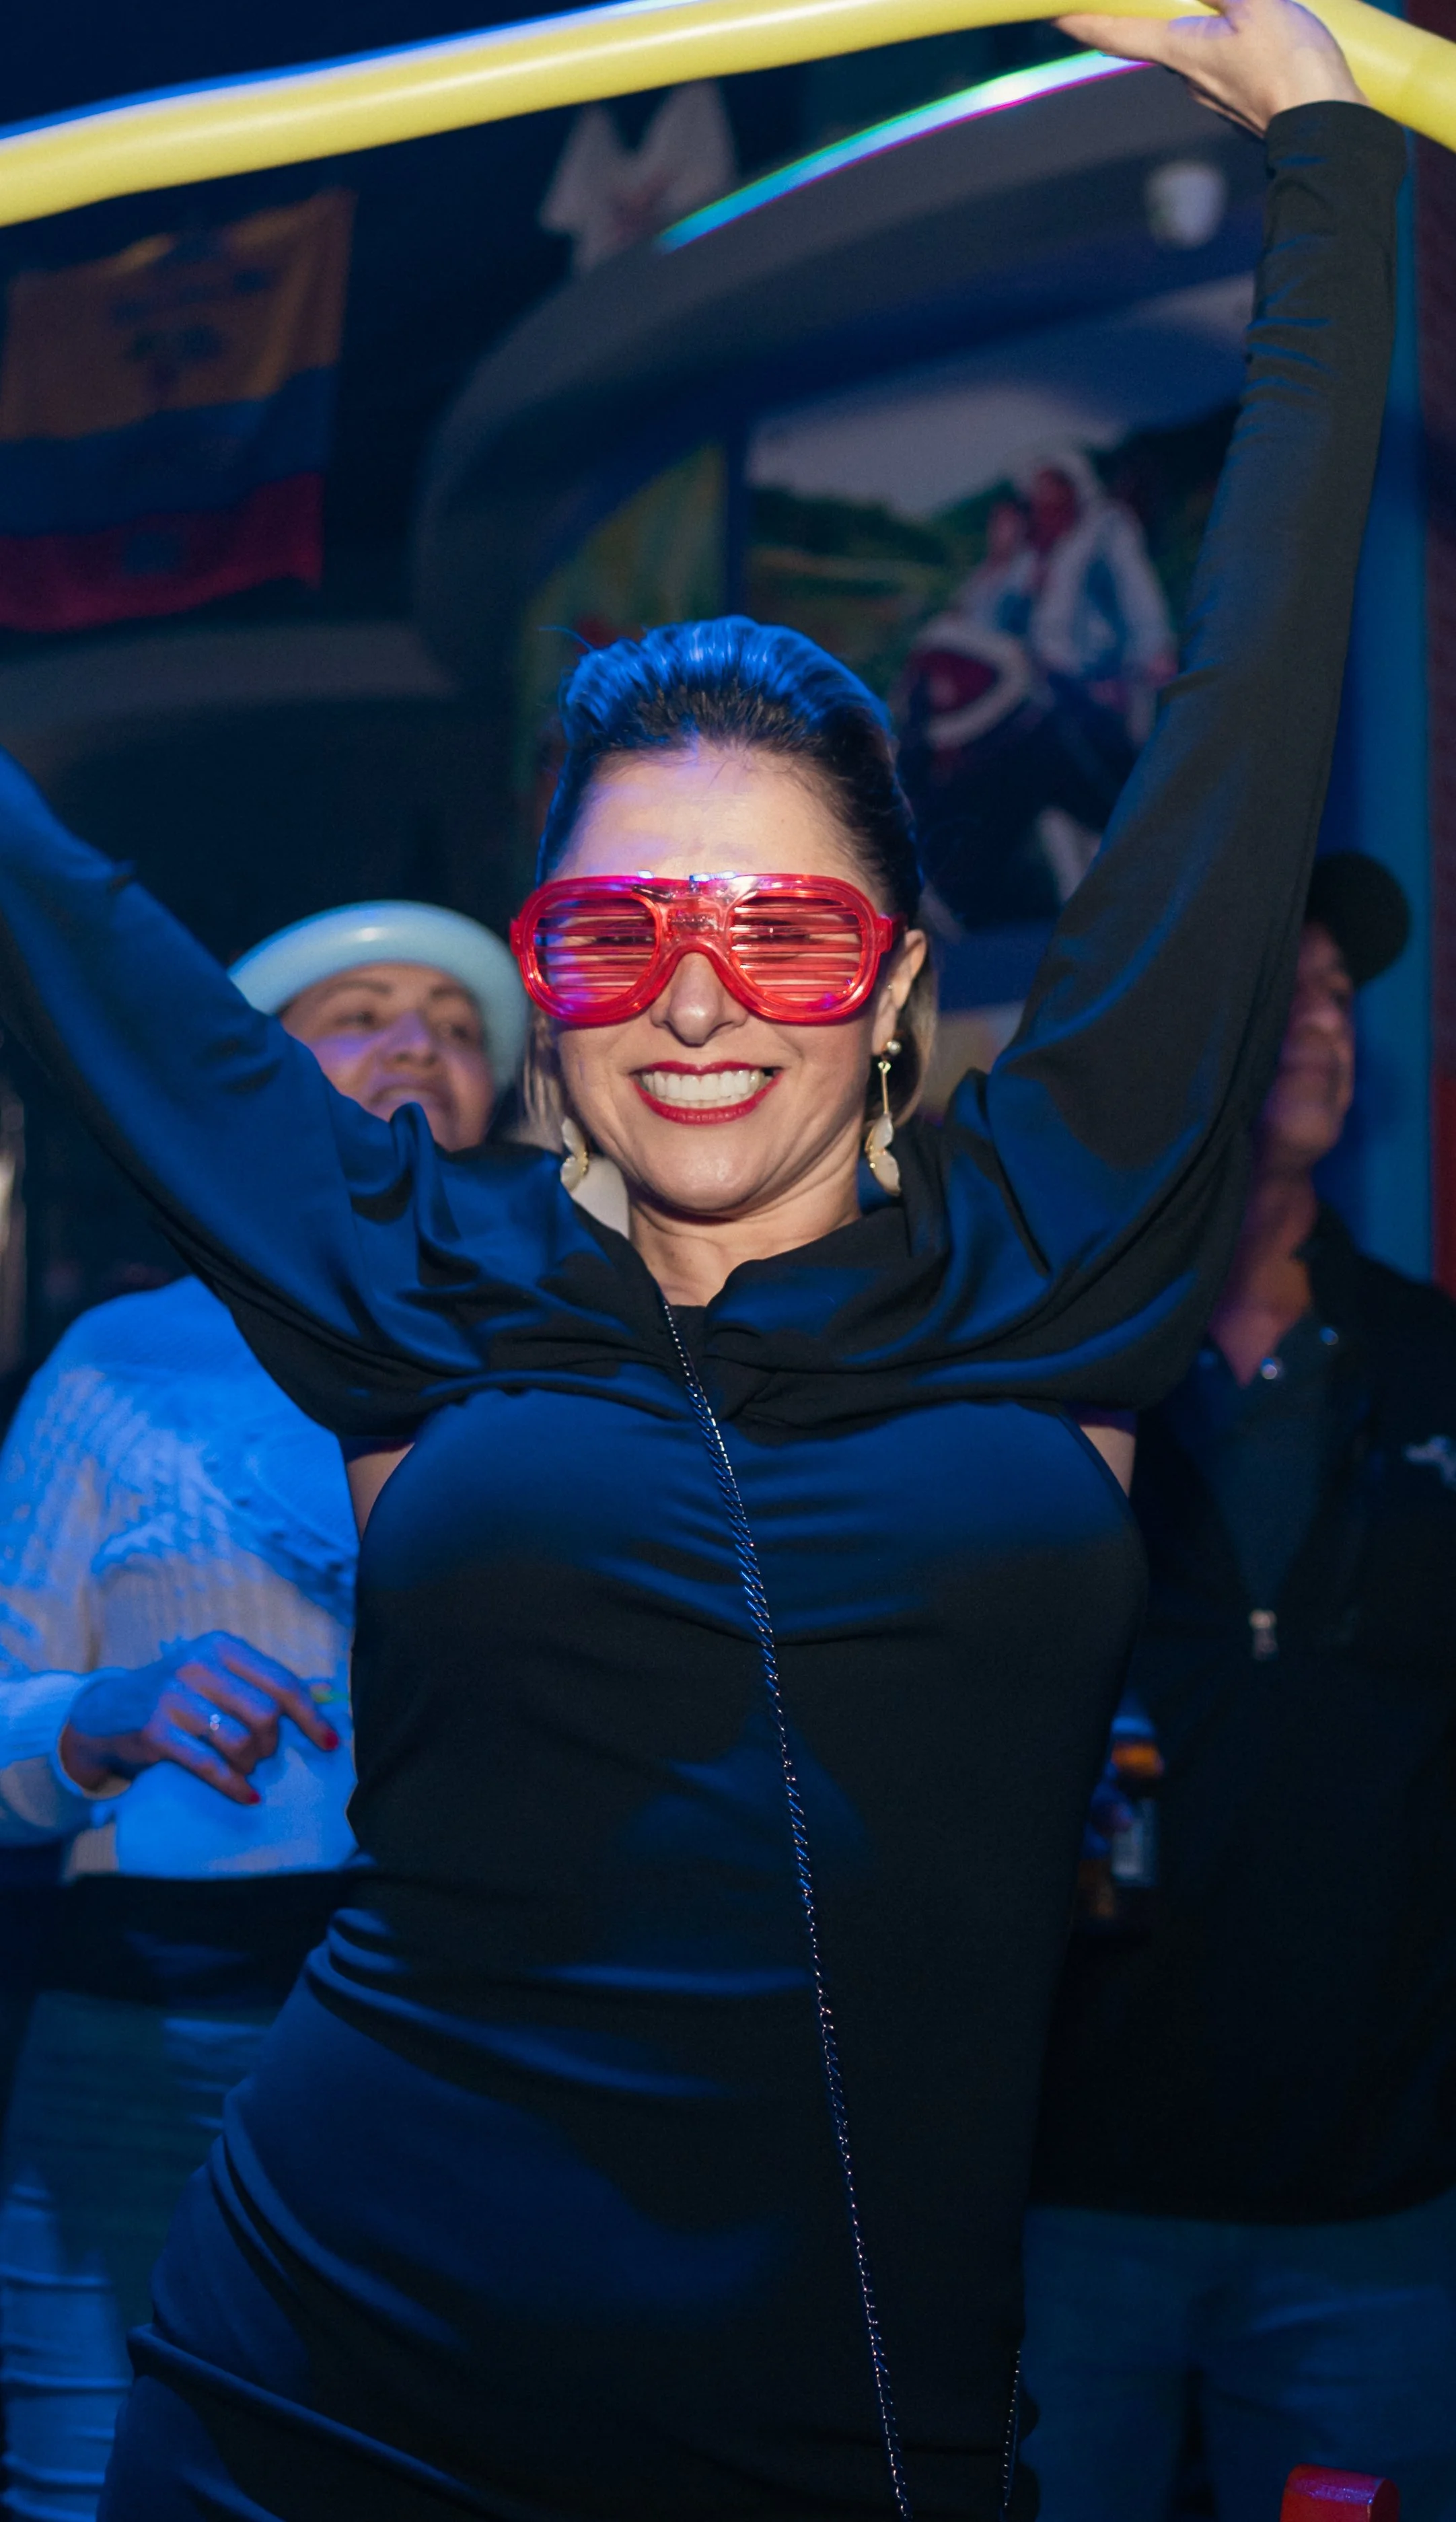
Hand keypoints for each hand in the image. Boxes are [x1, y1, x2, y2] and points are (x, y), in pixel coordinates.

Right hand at [59, 1632, 340, 1806]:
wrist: (108, 1711)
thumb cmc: (179, 1694)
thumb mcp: (217, 1673)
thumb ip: (262, 1681)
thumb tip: (327, 1689)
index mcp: (222, 1647)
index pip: (282, 1682)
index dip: (311, 1717)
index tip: (331, 1744)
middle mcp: (198, 1666)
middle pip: (265, 1714)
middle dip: (272, 1742)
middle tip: (262, 1753)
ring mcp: (173, 1698)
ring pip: (240, 1740)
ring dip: (251, 1762)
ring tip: (245, 1766)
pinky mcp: (155, 1732)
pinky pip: (209, 1765)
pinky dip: (234, 1785)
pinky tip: (246, 1795)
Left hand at [1056, 0, 1365, 135]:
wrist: (1328, 130)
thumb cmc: (1292, 68)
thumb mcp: (1257, 4)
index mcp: (1183, 53)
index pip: (1117, 34)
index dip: (1083, 20)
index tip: (1055, 12)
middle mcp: (1191, 80)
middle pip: (1154, 41)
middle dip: (1140, 20)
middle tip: (1129, 6)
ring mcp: (1217, 95)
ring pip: (1193, 52)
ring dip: (1193, 29)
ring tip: (1208, 10)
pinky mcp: (1244, 103)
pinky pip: (1224, 65)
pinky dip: (1225, 45)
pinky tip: (1248, 34)